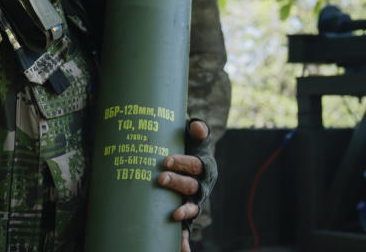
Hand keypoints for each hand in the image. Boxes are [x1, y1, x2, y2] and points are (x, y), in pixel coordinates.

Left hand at [158, 119, 217, 251]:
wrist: (184, 167)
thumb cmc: (187, 150)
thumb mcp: (193, 139)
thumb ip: (196, 131)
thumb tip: (197, 126)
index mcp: (205, 167)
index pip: (196, 165)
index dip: (183, 164)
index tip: (165, 160)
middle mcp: (202, 186)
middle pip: (192, 186)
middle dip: (177, 183)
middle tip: (160, 178)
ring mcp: (195, 202)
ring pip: (192, 207)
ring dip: (184, 211)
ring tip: (174, 215)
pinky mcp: (187, 215)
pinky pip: (188, 229)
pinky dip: (185, 241)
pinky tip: (183, 250)